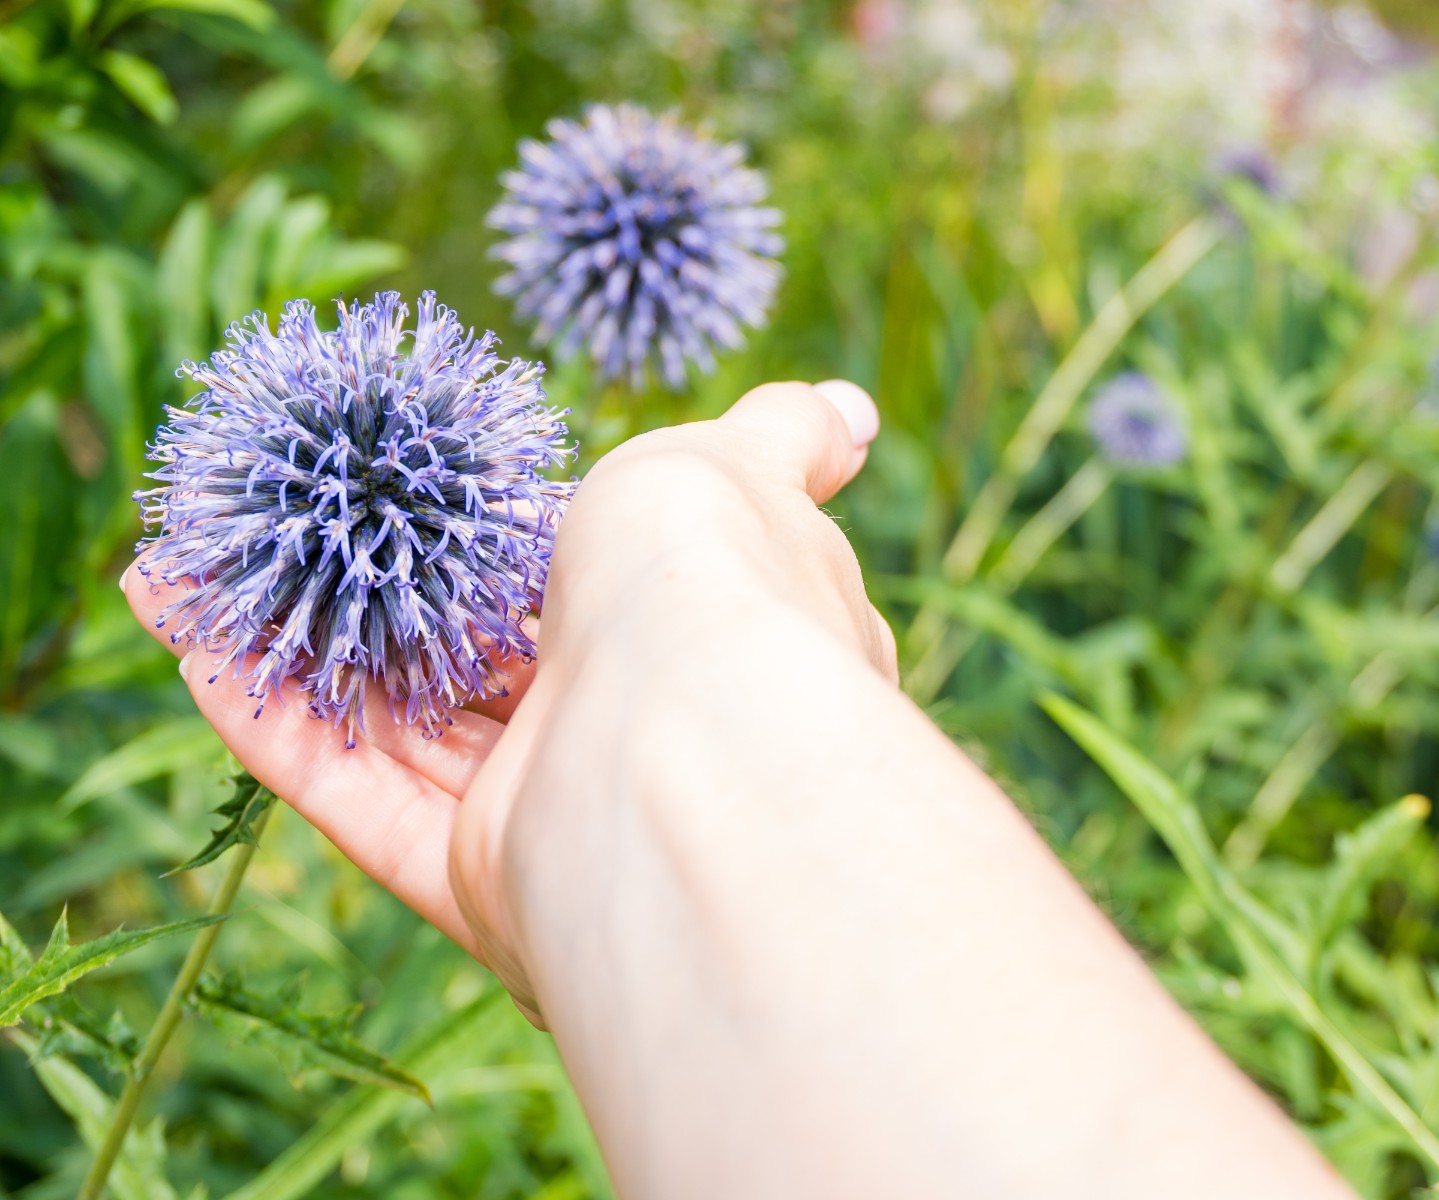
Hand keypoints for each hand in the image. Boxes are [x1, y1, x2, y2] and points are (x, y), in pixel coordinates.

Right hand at [125, 379, 886, 1018]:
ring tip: (187, 566)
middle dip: (360, 595)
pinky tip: (189, 635)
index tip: (397, 487)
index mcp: (681, 637)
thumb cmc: (720, 580)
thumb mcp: (747, 463)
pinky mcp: (476, 880)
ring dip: (287, 647)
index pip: (571, 584)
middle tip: (265, 529)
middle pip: (464, 662)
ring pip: (392, 729)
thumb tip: (851, 413)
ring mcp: (548, 811)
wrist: (698, 736)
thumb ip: (782, 436)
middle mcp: (621, 733)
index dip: (478, 536)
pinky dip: (268, 722)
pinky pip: (352, 796)